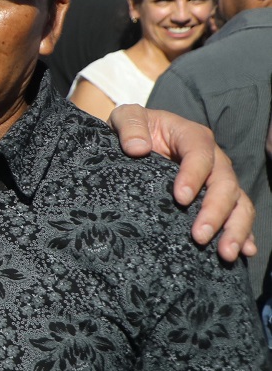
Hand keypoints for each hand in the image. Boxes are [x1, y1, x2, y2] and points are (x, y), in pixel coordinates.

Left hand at [108, 105, 256, 261]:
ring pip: (238, 202)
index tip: (180, 198)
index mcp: (192, 136)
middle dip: (215, 211)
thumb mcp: (125, 117)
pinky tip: (243, 251)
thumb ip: (130, 125)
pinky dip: (244, 233)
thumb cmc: (133, 129)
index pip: (200, 154)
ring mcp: (218, 180)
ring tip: (226, 252)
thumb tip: (137, 148)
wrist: (135, 142)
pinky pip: (238, 214)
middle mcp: (213, 158)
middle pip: (224, 183)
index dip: (194, 175)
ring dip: (235, 228)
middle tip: (199, 236)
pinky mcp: (217, 198)